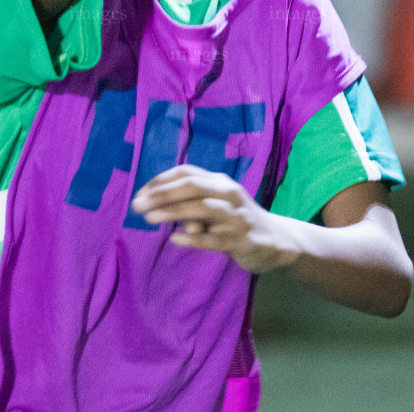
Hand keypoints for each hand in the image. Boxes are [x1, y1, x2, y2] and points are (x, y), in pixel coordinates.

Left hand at [130, 165, 300, 274]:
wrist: (275, 241)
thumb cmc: (235, 220)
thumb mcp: (214, 207)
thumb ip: (190, 206)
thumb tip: (161, 210)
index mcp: (220, 182)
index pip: (186, 172)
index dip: (160, 181)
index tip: (140, 193)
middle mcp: (229, 194)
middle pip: (193, 186)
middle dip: (162, 193)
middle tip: (137, 204)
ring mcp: (237, 216)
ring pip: (203, 208)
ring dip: (174, 212)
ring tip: (150, 217)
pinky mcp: (242, 239)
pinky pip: (214, 239)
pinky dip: (194, 238)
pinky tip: (176, 239)